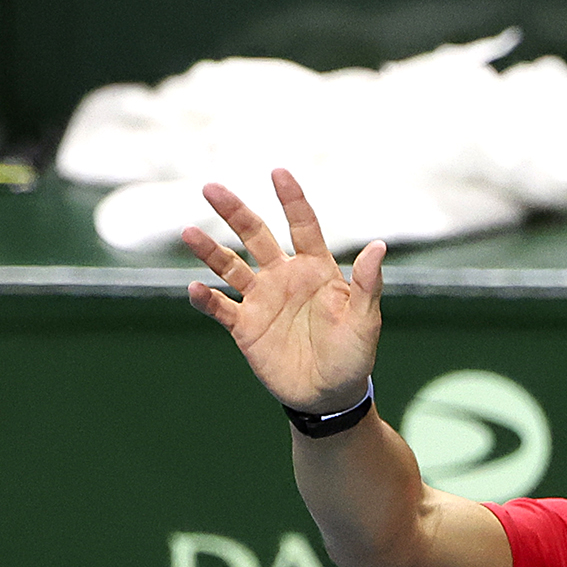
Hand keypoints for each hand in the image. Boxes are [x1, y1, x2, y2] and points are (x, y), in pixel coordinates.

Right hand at [182, 170, 386, 413]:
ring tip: (188, 233)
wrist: (330, 394)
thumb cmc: (354, 355)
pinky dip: (205, 298)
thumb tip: (378, 246)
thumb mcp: (365, 319)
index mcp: (316, 269)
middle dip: (235, 212)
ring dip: (209, 250)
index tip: (278, 172)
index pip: (302, 226)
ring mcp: (262, 300)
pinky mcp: (244, 326)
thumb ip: (367, 284)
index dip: (291, 199)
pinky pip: (220, 307)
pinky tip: (195, 288)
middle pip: (256, 236)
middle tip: (211, 188)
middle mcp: (285, 277)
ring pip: (229, 266)